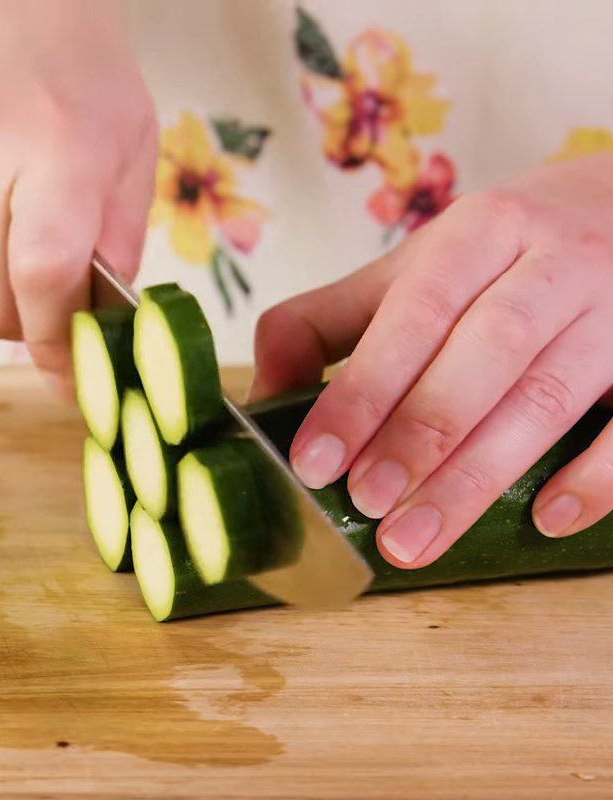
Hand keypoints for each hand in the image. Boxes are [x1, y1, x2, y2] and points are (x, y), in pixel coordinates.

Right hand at [0, 0, 156, 397]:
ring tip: (11, 238)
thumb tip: (100, 332)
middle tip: (48, 300)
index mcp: (56, 150)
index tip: (73, 371)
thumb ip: (119, 247)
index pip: (44, 276)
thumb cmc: (76, 78)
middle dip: (24, 325)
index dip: (59, 339)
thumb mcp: (131, 153)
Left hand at [252, 153, 612, 567]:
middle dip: (419, 439)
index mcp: (476, 234)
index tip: (315, 462)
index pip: (411, 317)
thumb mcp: (414, 266)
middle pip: (481, 358)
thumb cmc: (499, 252)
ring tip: (415, 539)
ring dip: (478, 477)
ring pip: (545, 399)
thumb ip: (331, 322)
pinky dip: (595, 475)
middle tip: (367, 507)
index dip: (361, 392)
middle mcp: (550, 263)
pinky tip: (544, 519)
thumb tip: (260, 395)